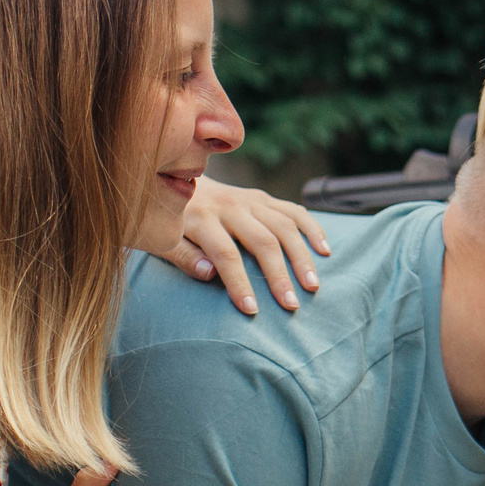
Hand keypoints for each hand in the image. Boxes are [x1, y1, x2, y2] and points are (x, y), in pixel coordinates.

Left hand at [153, 176, 330, 313]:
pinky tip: (325, 251)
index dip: (239, 283)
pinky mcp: (262, 197)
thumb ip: (183, 255)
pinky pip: (294, 211)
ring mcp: (249, 199)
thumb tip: (209, 274)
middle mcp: (229, 206)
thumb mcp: (160, 238)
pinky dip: (312, 229)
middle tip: (292, 306)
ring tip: (313, 286)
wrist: (172, 175)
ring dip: (302, 257)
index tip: (252, 310)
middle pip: (262, 241)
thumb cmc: (167, 218)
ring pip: (284, 226)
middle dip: (279, 276)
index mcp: (201, 217)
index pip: (226, 254)